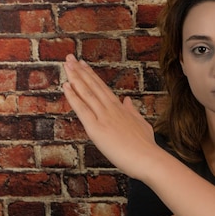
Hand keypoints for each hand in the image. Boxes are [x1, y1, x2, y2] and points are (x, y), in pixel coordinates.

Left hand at [62, 54, 157, 177]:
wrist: (148, 158)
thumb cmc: (145, 146)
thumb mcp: (141, 124)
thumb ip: (132, 111)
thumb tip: (127, 101)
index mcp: (120, 109)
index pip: (103, 88)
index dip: (91, 75)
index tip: (83, 64)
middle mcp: (111, 109)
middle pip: (93, 86)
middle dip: (80, 71)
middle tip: (70, 57)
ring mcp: (104, 117)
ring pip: (87, 93)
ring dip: (75, 77)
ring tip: (67, 64)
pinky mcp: (97, 128)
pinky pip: (82, 109)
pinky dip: (73, 97)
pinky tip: (66, 86)